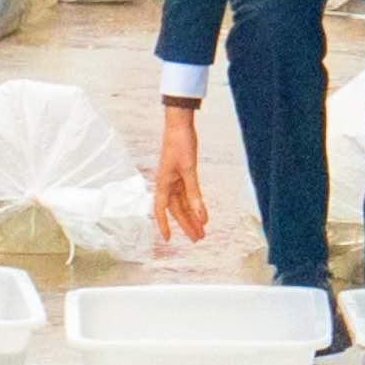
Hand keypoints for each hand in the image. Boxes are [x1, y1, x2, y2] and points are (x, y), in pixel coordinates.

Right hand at [149, 102, 213, 250]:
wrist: (180, 125)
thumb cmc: (180, 144)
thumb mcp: (189, 170)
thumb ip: (194, 193)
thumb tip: (200, 215)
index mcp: (163, 183)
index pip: (161, 209)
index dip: (163, 224)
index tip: (168, 239)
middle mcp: (168, 184)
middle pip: (177, 210)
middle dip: (187, 224)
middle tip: (198, 238)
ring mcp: (176, 179)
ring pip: (184, 204)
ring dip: (193, 216)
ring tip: (203, 230)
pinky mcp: (184, 174)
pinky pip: (189, 194)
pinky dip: (196, 204)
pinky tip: (203, 213)